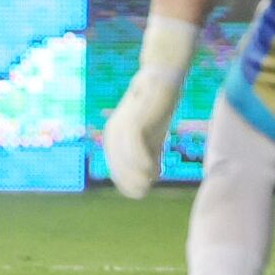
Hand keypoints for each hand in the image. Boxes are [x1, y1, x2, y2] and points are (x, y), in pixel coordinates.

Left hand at [104, 68, 182, 198]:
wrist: (160, 83)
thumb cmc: (156, 112)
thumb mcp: (153, 139)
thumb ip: (151, 156)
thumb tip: (150, 178)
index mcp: (114, 141)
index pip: (116, 171)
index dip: (128, 185)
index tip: (143, 191)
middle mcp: (113, 135)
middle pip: (118, 168)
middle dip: (131, 183)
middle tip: (145, 190)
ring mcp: (121, 128)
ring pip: (123, 159)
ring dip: (136, 175)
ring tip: (149, 182)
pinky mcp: (133, 121)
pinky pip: (133, 145)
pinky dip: (141, 160)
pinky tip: (153, 171)